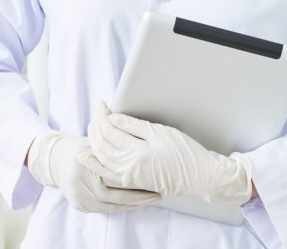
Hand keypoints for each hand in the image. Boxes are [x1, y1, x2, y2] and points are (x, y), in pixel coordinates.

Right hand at [26, 130, 160, 213]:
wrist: (54, 159)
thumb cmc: (81, 147)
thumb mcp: (96, 141)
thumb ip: (113, 143)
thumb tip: (138, 139)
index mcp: (85, 162)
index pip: (116, 176)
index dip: (137, 180)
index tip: (154, 179)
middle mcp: (80, 181)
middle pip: (115, 195)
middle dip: (139, 197)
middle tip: (158, 196)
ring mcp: (77, 195)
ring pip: (110, 206)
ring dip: (132, 205)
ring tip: (150, 202)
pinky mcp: (77, 205)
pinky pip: (103, 210)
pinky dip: (119, 208)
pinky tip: (133, 205)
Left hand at [85, 102, 253, 203]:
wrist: (200, 176)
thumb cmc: (185, 152)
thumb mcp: (160, 132)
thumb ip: (134, 126)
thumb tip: (112, 118)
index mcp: (137, 153)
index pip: (109, 130)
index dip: (102, 115)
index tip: (101, 104)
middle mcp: (130, 168)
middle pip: (102, 144)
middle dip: (96, 125)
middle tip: (98, 111)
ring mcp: (129, 177)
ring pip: (101, 157)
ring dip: (94, 140)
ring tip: (93, 125)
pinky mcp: (132, 183)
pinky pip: (107, 174)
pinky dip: (95, 165)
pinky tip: (86, 157)